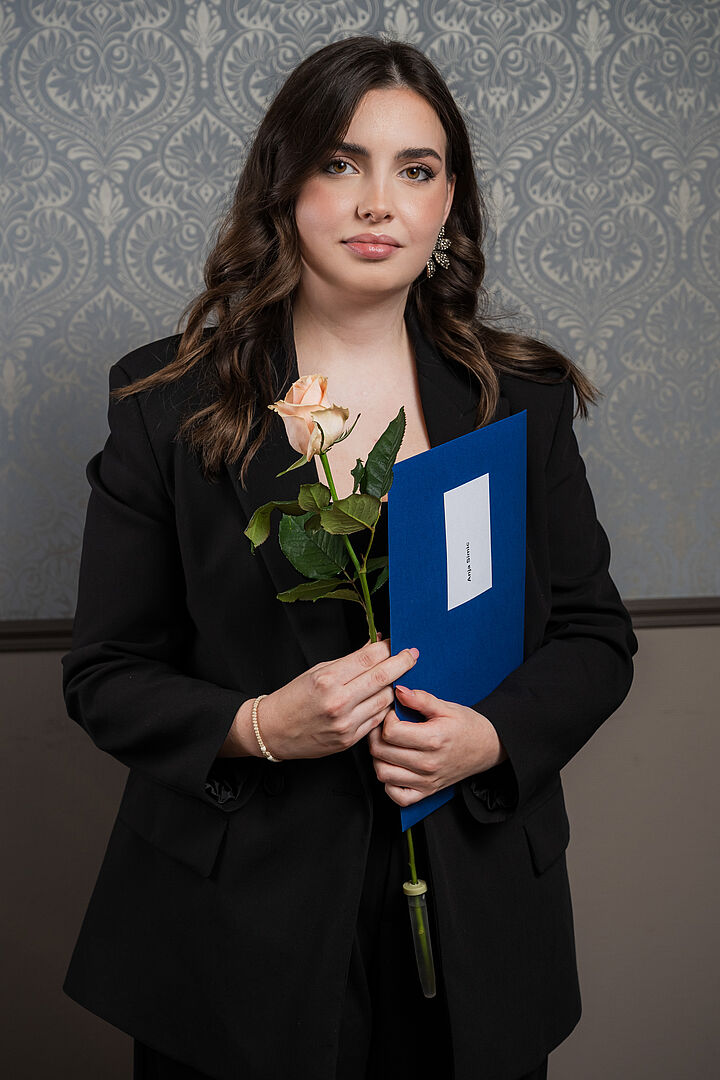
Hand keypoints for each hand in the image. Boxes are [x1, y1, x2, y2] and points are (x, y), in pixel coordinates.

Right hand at [253, 637, 418, 760]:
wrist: (274, 731)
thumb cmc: (293, 697)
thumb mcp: (317, 670)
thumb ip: (349, 661)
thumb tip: (374, 646)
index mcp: (327, 679)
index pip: (369, 658)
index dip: (387, 648)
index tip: (397, 642)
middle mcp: (338, 702)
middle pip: (383, 678)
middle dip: (402, 663)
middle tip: (412, 654)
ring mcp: (346, 723)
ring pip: (385, 700)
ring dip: (393, 686)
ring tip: (393, 678)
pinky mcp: (349, 739)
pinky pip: (377, 719)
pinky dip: (383, 707)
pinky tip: (382, 698)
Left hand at [367, 684, 507, 806]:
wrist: (489, 748)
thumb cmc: (468, 727)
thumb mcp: (447, 707)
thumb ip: (421, 699)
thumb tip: (399, 691)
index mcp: (433, 739)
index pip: (390, 732)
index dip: (385, 719)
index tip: (392, 714)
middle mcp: (428, 764)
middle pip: (382, 752)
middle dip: (376, 735)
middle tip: (383, 726)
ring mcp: (426, 781)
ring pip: (383, 773)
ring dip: (378, 758)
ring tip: (386, 745)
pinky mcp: (426, 792)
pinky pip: (396, 796)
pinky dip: (388, 783)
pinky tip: (393, 767)